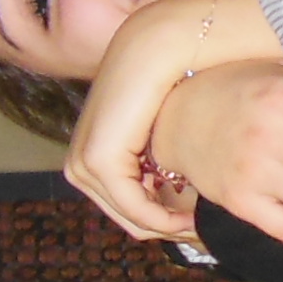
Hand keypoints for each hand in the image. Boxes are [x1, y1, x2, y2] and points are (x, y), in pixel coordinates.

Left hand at [64, 0, 271, 240]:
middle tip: (202, 232)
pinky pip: (134, 207)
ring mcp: (84, 164)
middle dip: (166, 228)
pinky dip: (163, 218)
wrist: (158, 49)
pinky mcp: (98, 162)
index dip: (163, 221)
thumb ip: (164, 162)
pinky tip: (190, 217)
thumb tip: (184, 192)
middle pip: (127, 216)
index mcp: (93, 155)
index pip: (125, 207)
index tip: (198, 225)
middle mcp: (80, 162)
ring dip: (167, 225)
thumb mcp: (164, 133)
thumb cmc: (170, 83)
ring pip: (131, 217)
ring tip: (200, 223)